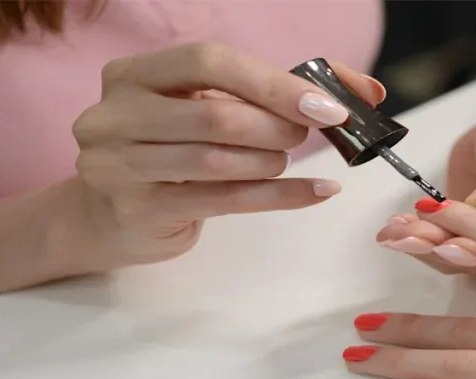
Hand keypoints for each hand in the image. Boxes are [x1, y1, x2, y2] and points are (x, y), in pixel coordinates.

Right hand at [71, 42, 384, 266]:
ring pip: (219, 160)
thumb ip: (279, 91)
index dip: (274, 84)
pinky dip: (281, 196)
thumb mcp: (208, 109)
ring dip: (271, 162)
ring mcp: (119, 165)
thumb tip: (367, 91)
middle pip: (217, 115)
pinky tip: (315, 192)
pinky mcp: (139, 210)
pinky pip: (226, 200)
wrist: (108, 218)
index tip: (326, 106)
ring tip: (285, 161)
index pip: (210, 63)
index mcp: (134, 74)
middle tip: (305, 135)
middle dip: (277, 126)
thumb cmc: (171, 154)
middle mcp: (116, 114)